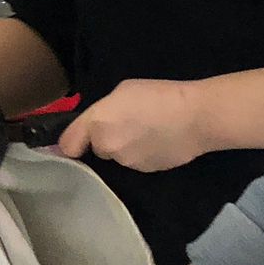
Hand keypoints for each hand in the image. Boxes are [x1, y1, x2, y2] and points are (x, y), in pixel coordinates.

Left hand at [57, 78, 209, 171]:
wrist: (195, 118)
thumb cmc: (158, 95)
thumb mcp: (122, 91)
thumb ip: (102, 111)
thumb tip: (97, 125)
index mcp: (97, 124)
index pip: (68, 145)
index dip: (74, 141)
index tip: (80, 137)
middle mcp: (106, 148)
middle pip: (97, 150)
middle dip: (106, 140)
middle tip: (126, 125)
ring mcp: (126, 164)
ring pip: (117, 157)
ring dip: (124, 148)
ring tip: (146, 132)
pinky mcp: (145, 173)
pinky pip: (135, 163)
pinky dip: (141, 155)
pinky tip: (157, 142)